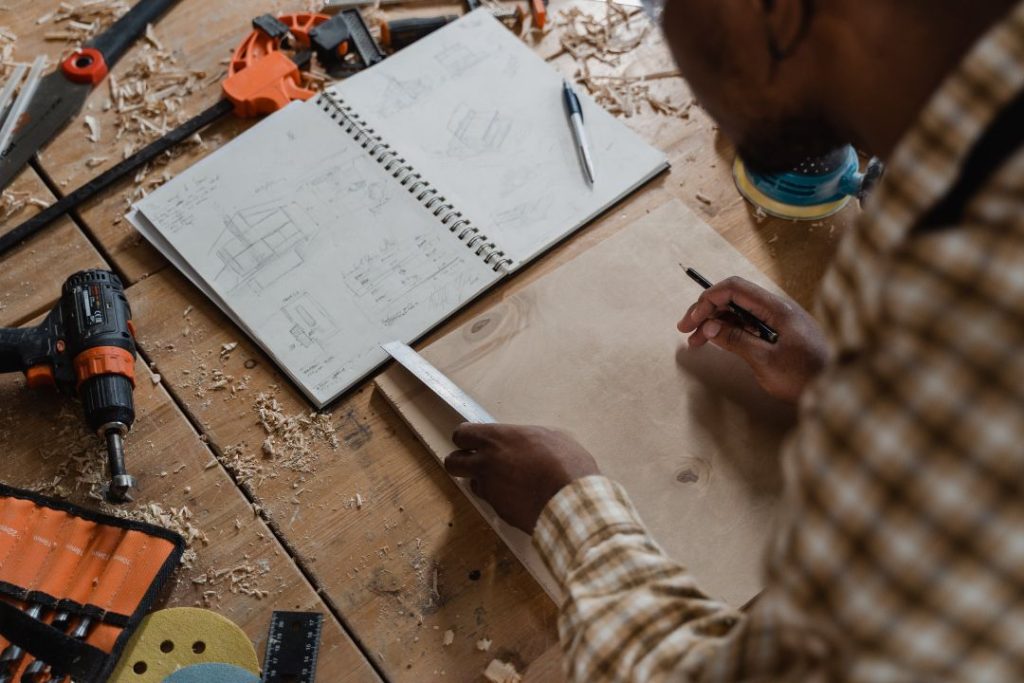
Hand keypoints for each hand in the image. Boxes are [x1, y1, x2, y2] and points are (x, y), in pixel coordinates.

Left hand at [444, 424, 598, 532]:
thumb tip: (525, 441)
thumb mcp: (550, 436)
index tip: (473, 441)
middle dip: (460, 461)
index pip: (461, 434)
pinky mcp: (498, 510)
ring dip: (482, 482)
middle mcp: (486, 463)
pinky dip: (501, 500)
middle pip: (452, 462)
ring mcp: (490, 489)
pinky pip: (491, 502)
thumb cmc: (565, 463)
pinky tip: (519, 498)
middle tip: (476, 462)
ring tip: (504, 482)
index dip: (465, 438)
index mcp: (497, 439)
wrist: (570, 502)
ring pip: (471, 484)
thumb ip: (526, 438)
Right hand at [677, 276, 826, 402]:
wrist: (840, 392)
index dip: (707, 300)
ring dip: (716, 322)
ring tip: (696, 341)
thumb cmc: (807, 377)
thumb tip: (709, 326)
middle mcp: (778, 309)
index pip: (734, 289)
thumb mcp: (765, 361)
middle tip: (685, 330)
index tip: (691, 321)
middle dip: (707, 311)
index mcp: (777, 308)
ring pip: (740, 312)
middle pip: (734, 298)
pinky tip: (718, 341)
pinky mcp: (781, 333)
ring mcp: (780, 320)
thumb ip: (736, 340)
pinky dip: (730, 330)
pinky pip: (750, 324)